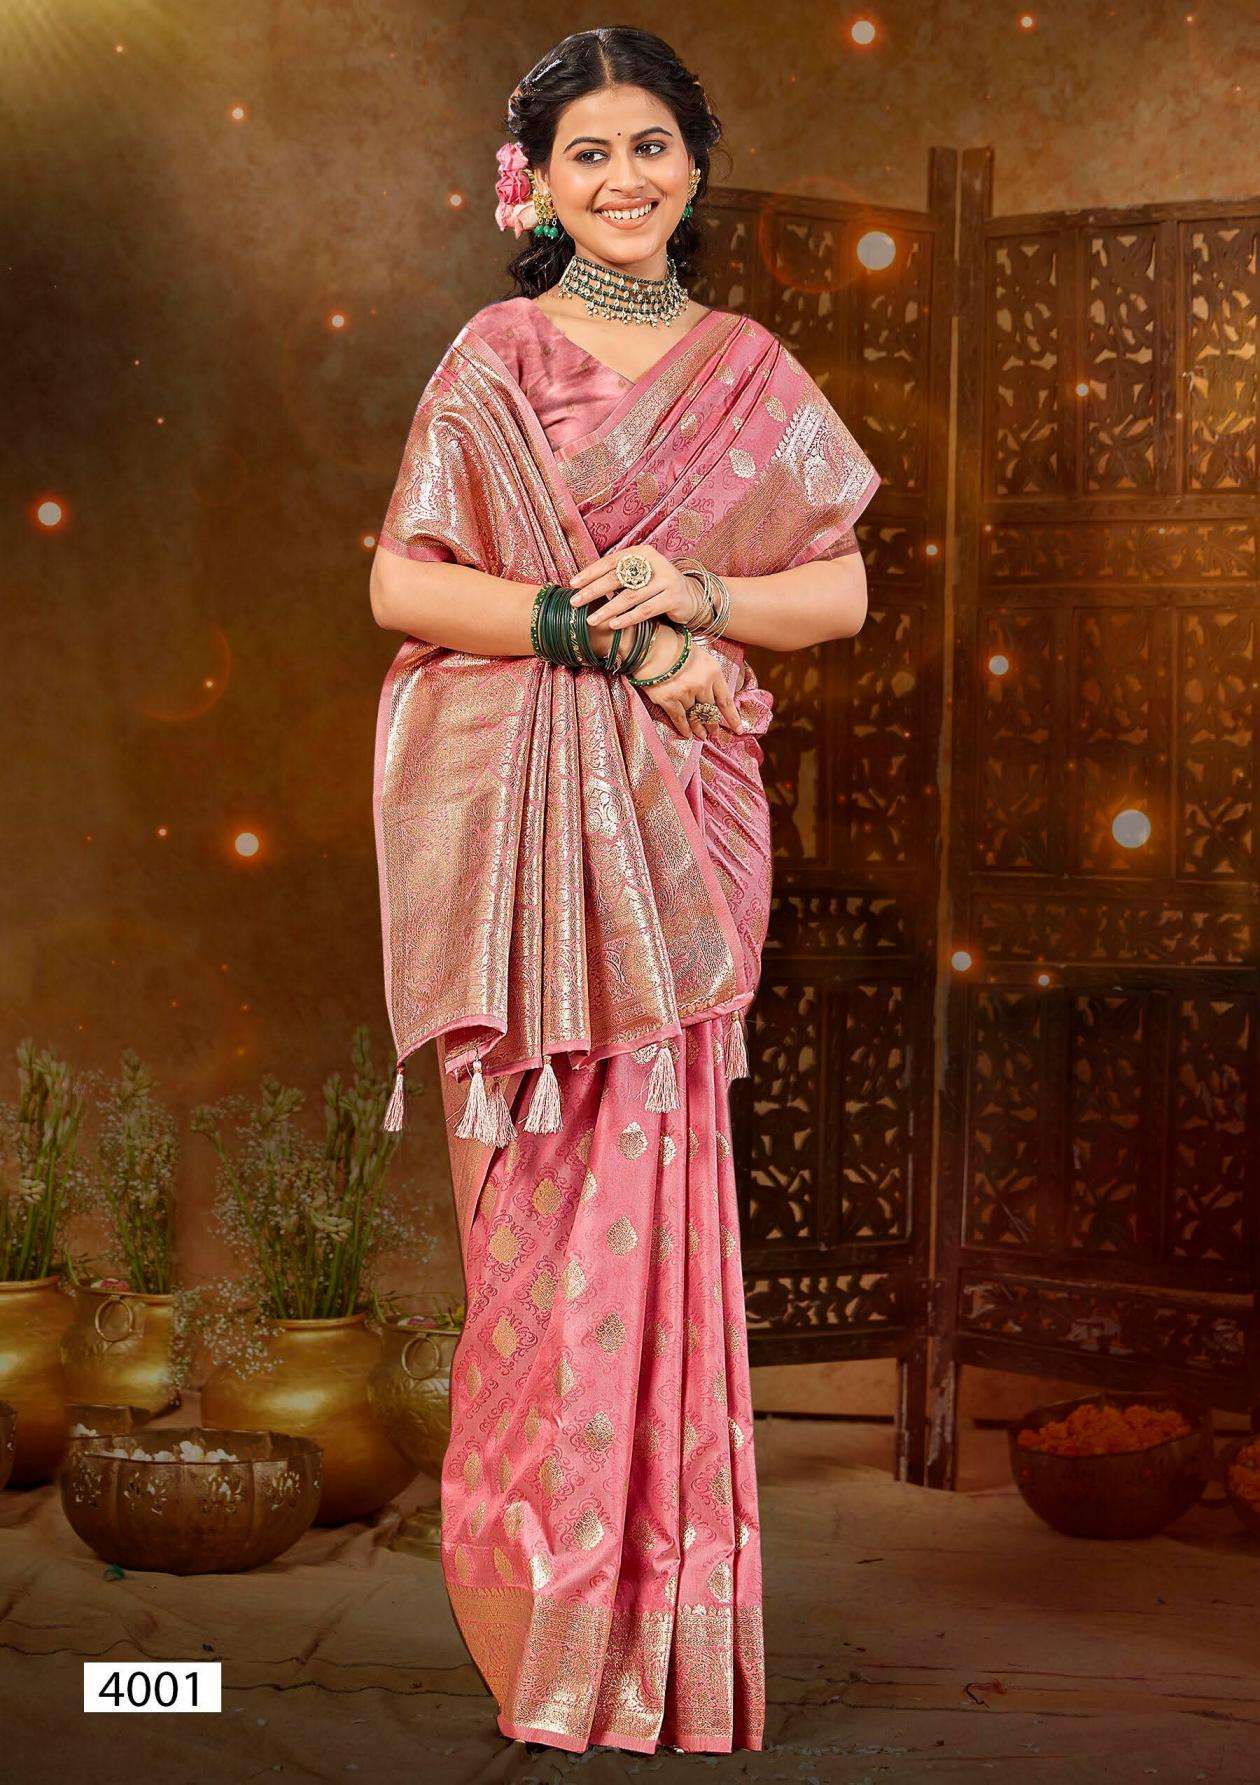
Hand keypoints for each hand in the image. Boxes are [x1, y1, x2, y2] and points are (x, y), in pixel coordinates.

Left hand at [569, 544, 704, 631]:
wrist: (689, 596)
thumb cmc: (655, 587)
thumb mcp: (638, 576)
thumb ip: (617, 576)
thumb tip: (582, 585)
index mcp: (642, 553)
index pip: (611, 562)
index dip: (590, 573)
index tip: (573, 584)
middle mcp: (655, 562)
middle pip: (618, 578)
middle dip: (594, 591)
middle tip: (575, 602)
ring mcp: (666, 579)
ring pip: (630, 597)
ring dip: (608, 609)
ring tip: (591, 619)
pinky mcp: (674, 598)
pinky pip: (646, 610)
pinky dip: (627, 618)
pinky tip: (613, 625)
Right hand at [629, 625, 745, 742]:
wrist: (651, 646)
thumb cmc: (675, 647)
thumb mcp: (701, 655)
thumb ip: (709, 673)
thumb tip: (714, 692)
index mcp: (713, 672)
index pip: (725, 700)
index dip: (732, 717)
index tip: (738, 729)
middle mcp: (701, 684)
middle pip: (710, 710)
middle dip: (713, 724)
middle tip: (714, 732)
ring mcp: (685, 693)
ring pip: (695, 716)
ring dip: (699, 728)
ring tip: (702, 736)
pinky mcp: (668, 700)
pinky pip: (679, 719)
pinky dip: (684, 728)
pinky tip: (688, 735)